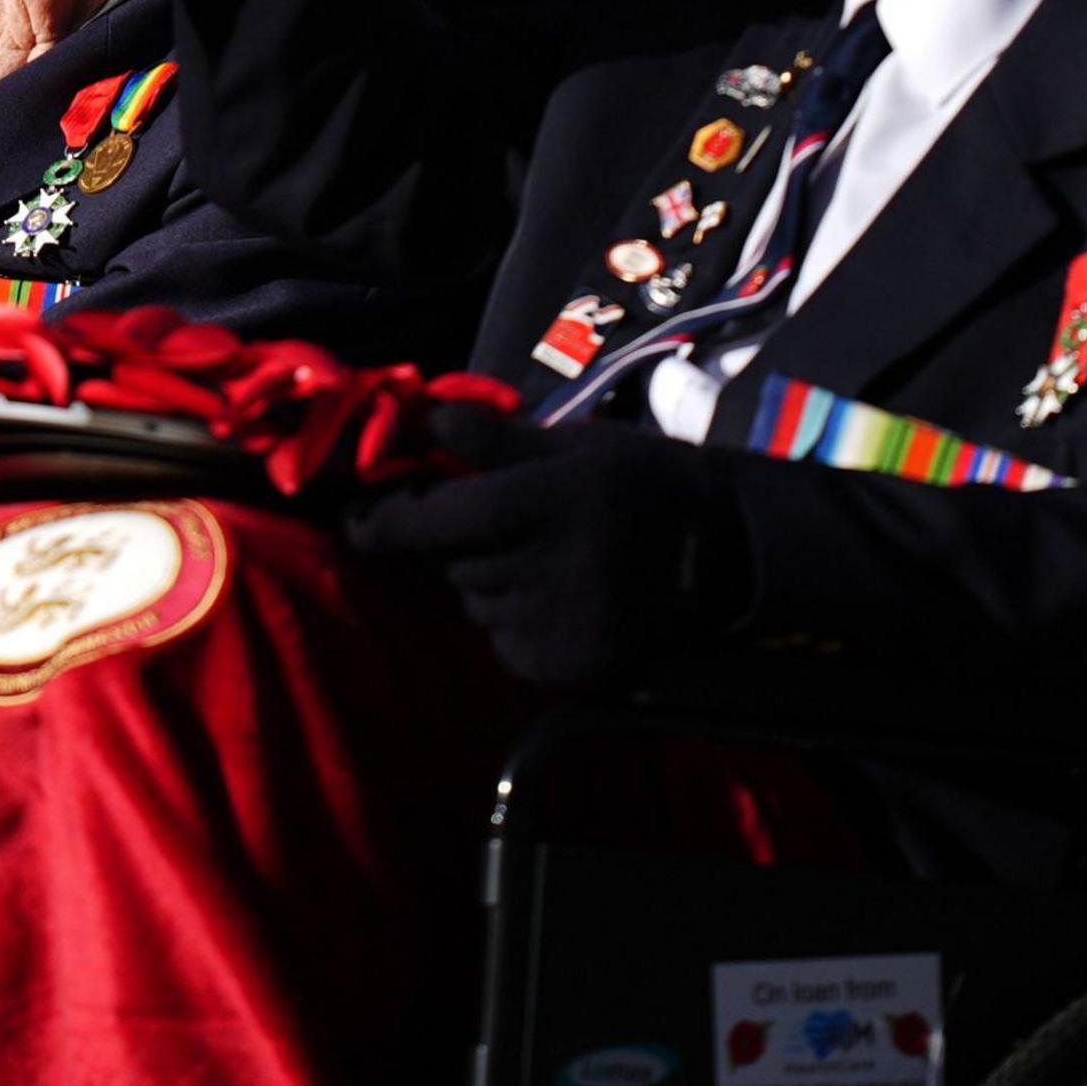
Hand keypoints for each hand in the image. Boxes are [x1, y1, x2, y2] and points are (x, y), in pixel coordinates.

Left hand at [345, 404, 748, 689]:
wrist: (730, 557)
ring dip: (488, 582)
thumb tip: (421, 418)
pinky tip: (563, 598)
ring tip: (549, 561)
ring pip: (475, 602)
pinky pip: (504, 641)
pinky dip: (516, 622)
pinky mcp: (567, 667)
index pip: (432, 522)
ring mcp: (558, 626)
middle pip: (450, 562)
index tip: (356, 519)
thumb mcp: (576, 445)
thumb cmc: (643, 484)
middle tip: (505, 524)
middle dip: (456, 543)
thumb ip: (493, 439)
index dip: (382, 523)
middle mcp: (547, 569)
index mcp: (546, 503)